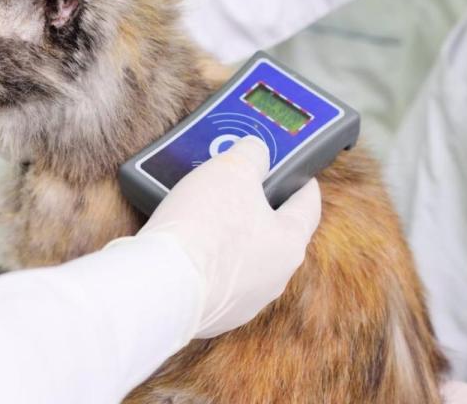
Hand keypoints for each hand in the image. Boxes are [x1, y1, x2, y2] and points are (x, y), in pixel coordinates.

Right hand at [136, 136, 320, 337]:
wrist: (159, 285)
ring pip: (242, 258)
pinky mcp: (211, 315)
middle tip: (235, 184)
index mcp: (289, 244)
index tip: (296, 171)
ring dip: (227, 236)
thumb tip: (255, 152)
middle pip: (272, 232)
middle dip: (255, 206)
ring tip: (200, 212)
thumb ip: (252, 154)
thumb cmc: (203, 227)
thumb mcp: (232, 168)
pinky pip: (212, 279)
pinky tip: (184, 245)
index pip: (307, 205)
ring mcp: (242, 301)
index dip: (301, 181)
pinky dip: (203, 261)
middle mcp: (273, 278)